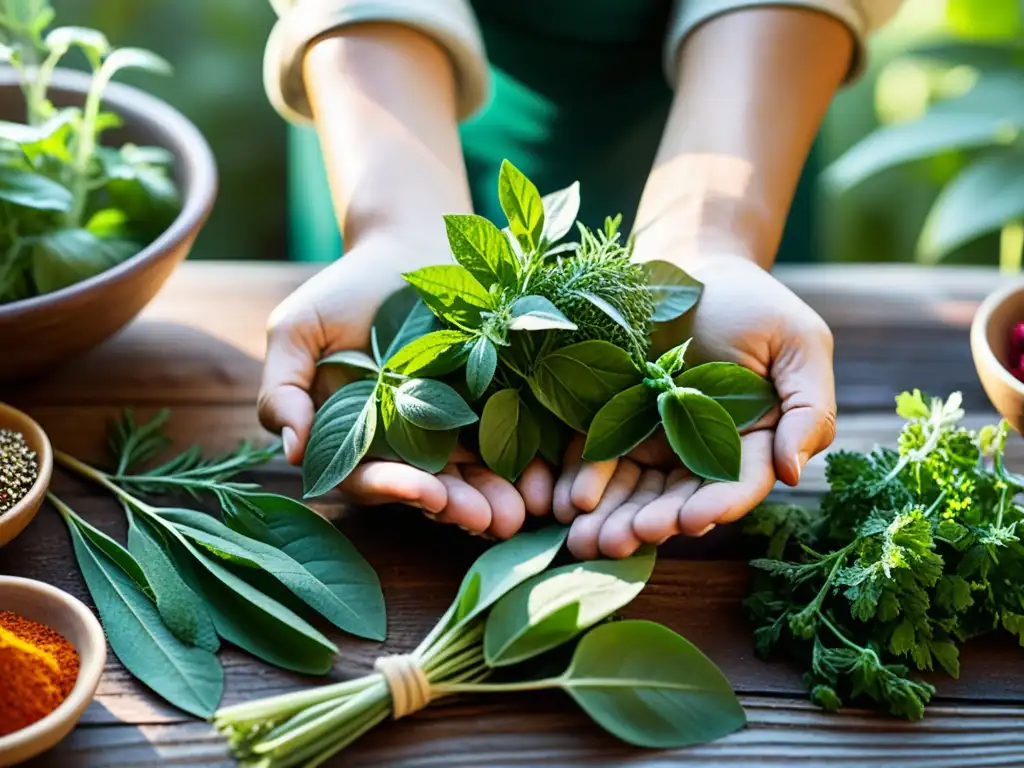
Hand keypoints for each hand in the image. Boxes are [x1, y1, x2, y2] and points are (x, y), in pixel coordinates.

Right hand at [257, 232, 550, 538]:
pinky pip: (512, 444)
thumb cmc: (346, 288)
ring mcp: (452, 431)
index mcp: (355, 436)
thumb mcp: (299, 331)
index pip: (369, 478)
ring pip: (472, 478)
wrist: (412, 245)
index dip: (395, 489)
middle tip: (484, 519)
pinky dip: (526, 467)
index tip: (426, 491)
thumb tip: (289, 450)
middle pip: (428, 490)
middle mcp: (404, 445)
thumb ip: (284, 389)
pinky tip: (544, 481)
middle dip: (455, 507)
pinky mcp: (495, 409)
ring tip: (515, 513)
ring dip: (493, 501)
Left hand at [555, 253, 835, 558]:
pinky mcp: (613, 423)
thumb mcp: (798, 344)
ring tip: (585, 539)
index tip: (690, 521)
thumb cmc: (752, 302)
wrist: (689, 264)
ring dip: (610, 518)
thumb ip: (809, 409)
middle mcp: (701, 452)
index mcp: (752, 442)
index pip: (736, 485)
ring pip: (633, 491)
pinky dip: (581, 481)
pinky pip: (596, 458)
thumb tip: (794, 472)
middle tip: (620, 542)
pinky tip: (565, 499)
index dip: (714, 506)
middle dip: (649, 524)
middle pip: (677, 500)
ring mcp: (654, 441)